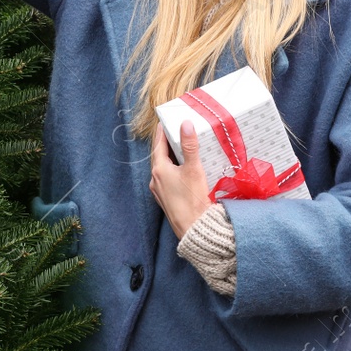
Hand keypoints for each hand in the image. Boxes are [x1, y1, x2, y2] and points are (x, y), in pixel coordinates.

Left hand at [150, 119, 213, 238]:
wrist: (195, 229)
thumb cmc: (193, 199)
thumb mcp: (194, 169)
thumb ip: (190, 146)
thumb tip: (185, 124)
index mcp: (159, 170)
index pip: (158, 144)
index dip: (162, 132)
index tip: (164, 121)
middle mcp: (155, 180)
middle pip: (159, 156)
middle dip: (166, 144)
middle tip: (174, 132)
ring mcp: (159, 191)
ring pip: (163, 168)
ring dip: (170, 158)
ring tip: (180, 149)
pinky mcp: (166, 200)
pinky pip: (167, 179)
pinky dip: (173, 170)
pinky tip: (183, 171)